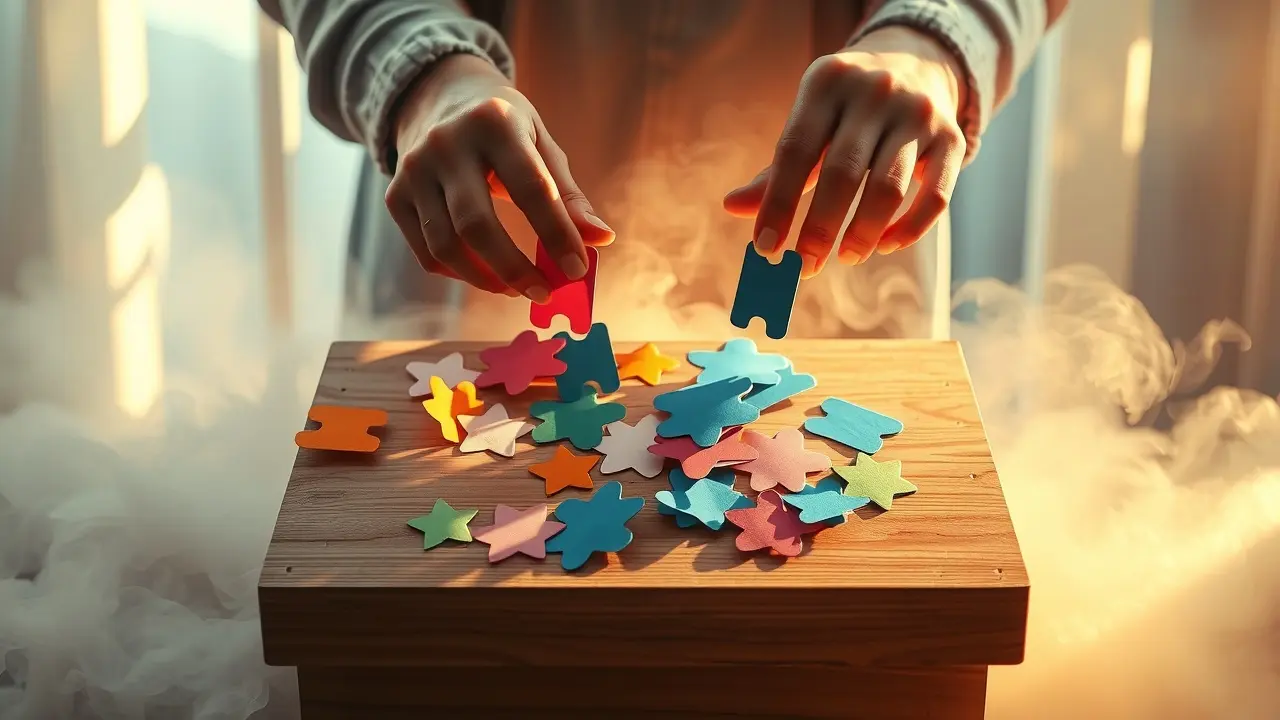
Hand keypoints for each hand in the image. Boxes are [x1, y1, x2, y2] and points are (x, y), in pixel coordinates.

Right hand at [387, 54, 613, 300]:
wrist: (439, 98)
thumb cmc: (506, 130)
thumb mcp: (541, 146)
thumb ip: (568, 195)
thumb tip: (601, 240)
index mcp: (494, 123)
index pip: (530, 188)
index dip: (556, 234)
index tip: (577, 269)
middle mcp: (446, 143)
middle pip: (476, 224)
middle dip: (514, 268)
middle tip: (542, 293)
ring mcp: (413, 169)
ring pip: (446, 246)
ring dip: (485, 279)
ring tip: (516, 288)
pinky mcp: (395, 195)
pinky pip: (427, 253)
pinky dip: (458, 274)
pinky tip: (485, 275)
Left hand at [724, 27, 966, 277]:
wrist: (917, 63)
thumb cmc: (845, 109)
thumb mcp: (809, 122)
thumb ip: (776, 169)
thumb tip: (732, 207)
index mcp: (827, 82)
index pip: (795, 151)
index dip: (778, 204)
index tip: (765, 249)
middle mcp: (874, 91)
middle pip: (843, 173)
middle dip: (819, 229)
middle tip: (803, 268)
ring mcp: (918, 112)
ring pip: (889, 189)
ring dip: (863, 234)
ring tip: (845, 257)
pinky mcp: (952, 136)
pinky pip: (935, 196)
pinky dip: (909, 230)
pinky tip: (885, 246)